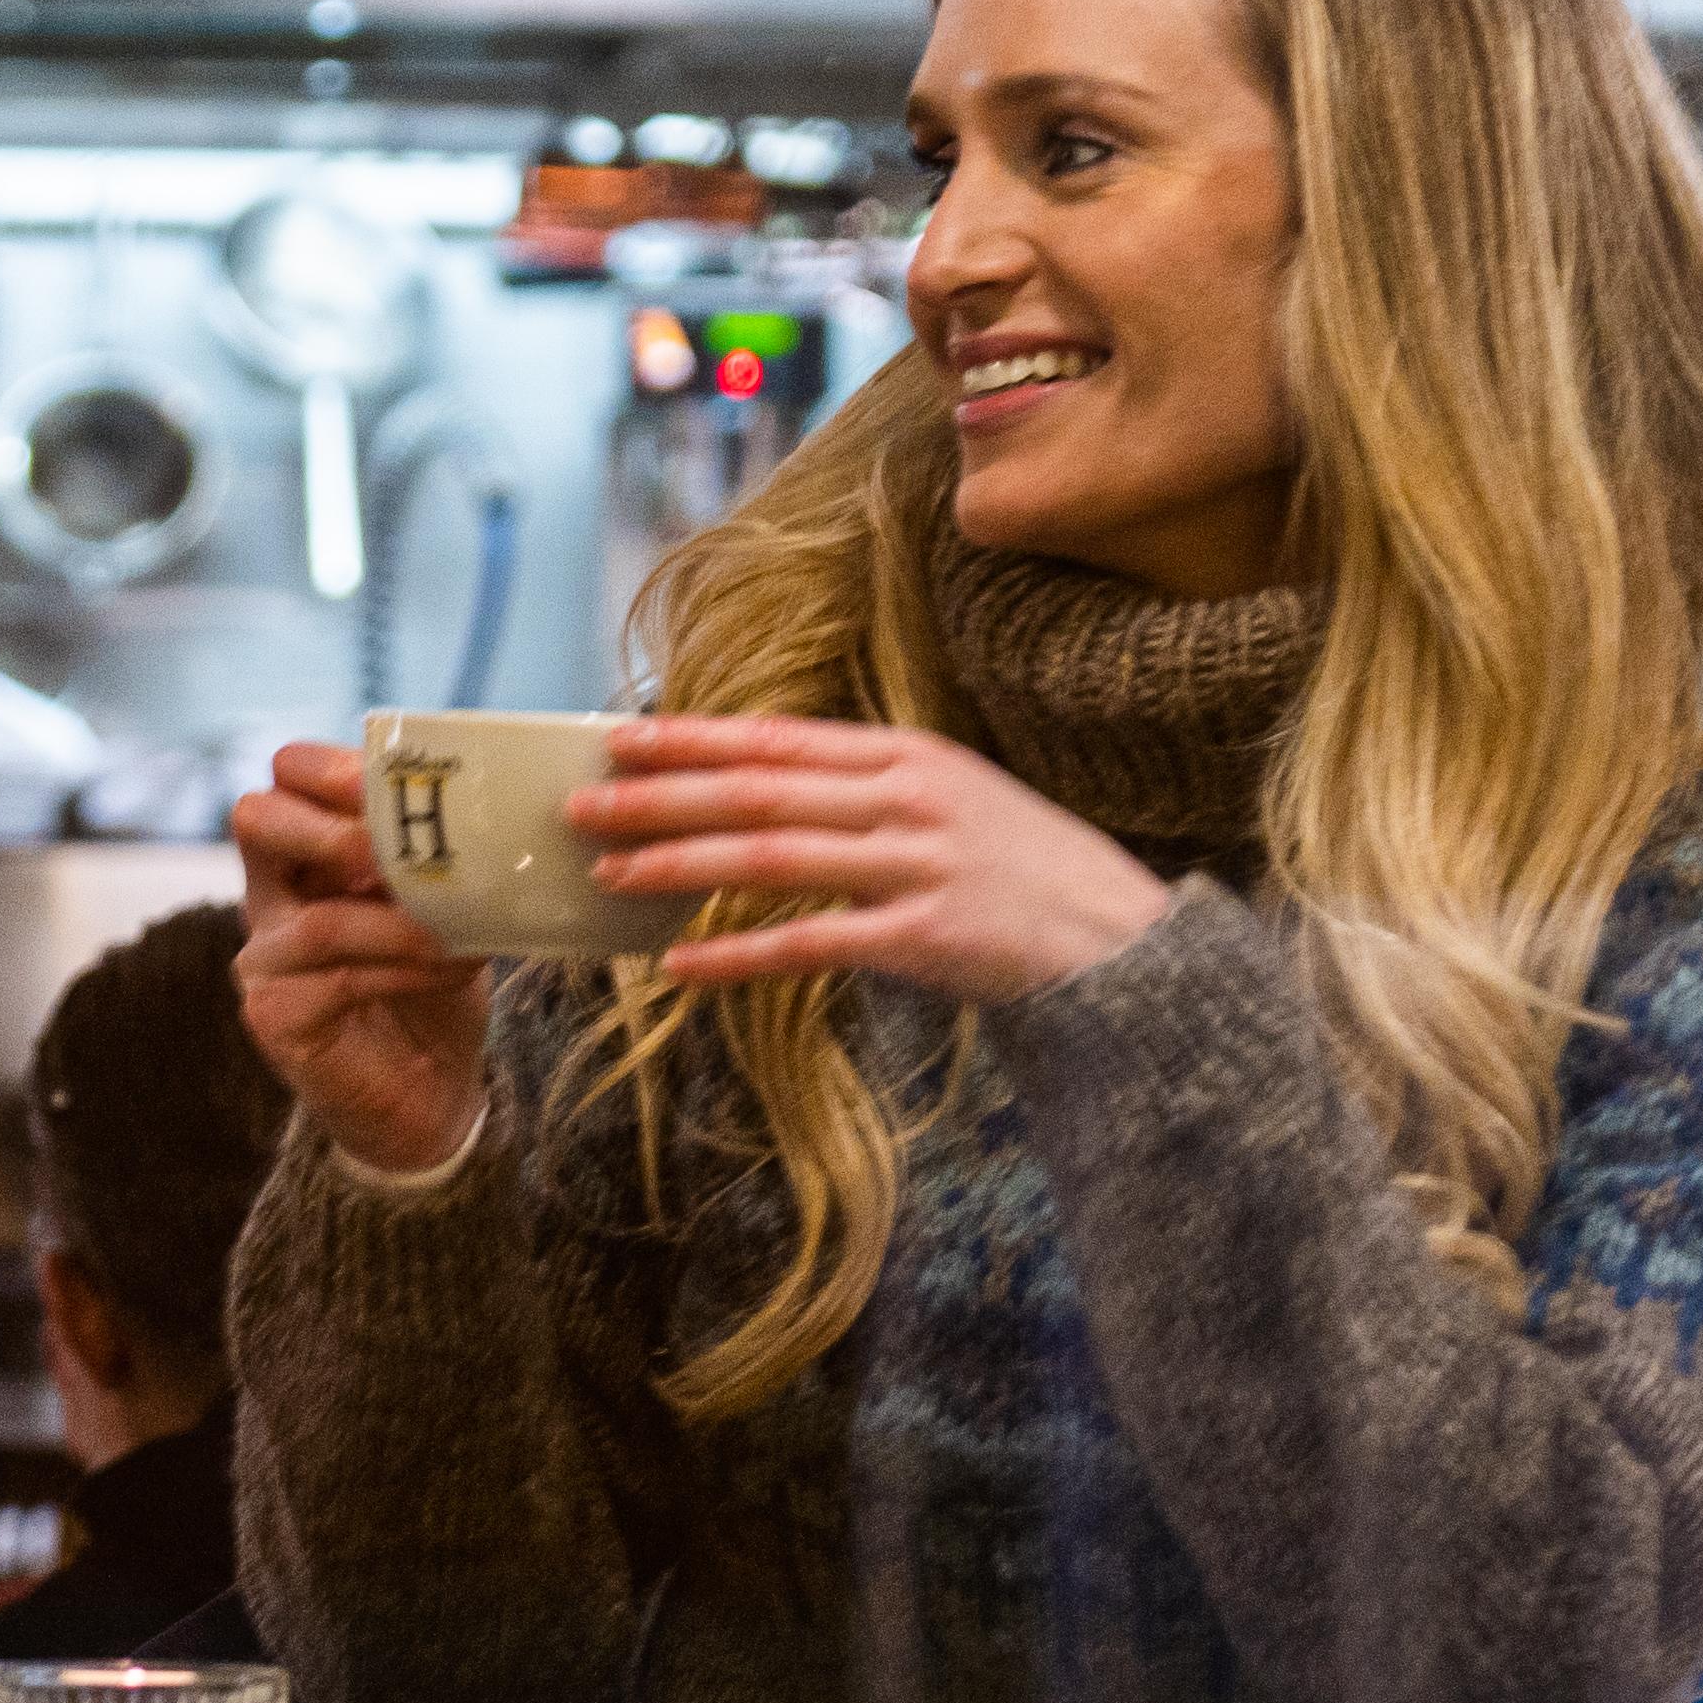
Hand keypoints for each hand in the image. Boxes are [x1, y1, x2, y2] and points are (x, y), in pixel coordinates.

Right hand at [230, 742, 489, 1178]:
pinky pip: (337, 980)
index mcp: (304, 851)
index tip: (391, 778)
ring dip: (400, 923)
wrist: (430, 1093)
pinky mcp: (275, 1016)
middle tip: (395, 850)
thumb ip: (441, 859)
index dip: (328, 767)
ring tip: (457, 932)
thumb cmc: (433, 986)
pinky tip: (454, 968)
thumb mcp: (441, 905)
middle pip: (255, 818)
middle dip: (332, 826)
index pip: (285, 776)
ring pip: (316, 919)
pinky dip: (406, 969)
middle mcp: (269, 896)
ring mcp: (263, 958)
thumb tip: (496, 812)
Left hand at [576, 713, 1174, 1005]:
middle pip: (759, 789)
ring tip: (610, 873)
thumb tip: (761, 785)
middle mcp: (906, 797)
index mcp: (905, 754)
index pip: (776, 738)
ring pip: (773, 855)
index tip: (620, 738)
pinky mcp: (925, 936)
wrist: (1120, 939)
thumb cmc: (1020, 869)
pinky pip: (811, 944)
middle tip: (582, 805)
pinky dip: (739, 954)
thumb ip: (864, 786)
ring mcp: (917, 864)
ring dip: (682, 864)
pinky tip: (681, 964)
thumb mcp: (949, 798)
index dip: (692, 738)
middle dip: (662, 796)